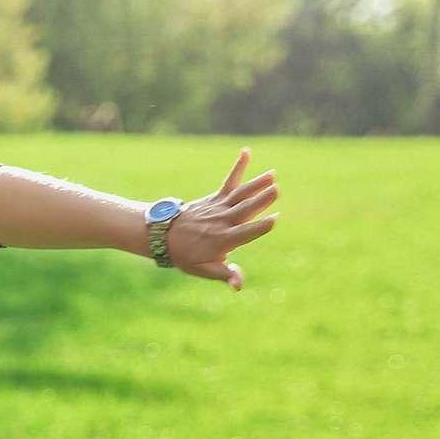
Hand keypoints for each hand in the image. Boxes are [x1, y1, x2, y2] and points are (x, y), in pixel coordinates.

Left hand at [166, 146, 277, 290]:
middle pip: (244, 209)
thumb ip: (225, 275)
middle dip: (260, 200)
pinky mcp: (214, 198)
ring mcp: (218, 207)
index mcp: (223, 240)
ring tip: (272, 174)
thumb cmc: (187, 256)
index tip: (275, 219)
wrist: (163, 236)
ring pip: (240, 194)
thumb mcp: (204, 270)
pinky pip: (229, 182)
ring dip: (256, 184)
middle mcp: (222, 221)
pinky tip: (246, 152)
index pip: (245, 232)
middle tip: (276, 189)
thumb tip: (239, 286)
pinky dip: (238, 167)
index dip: (260, 226)